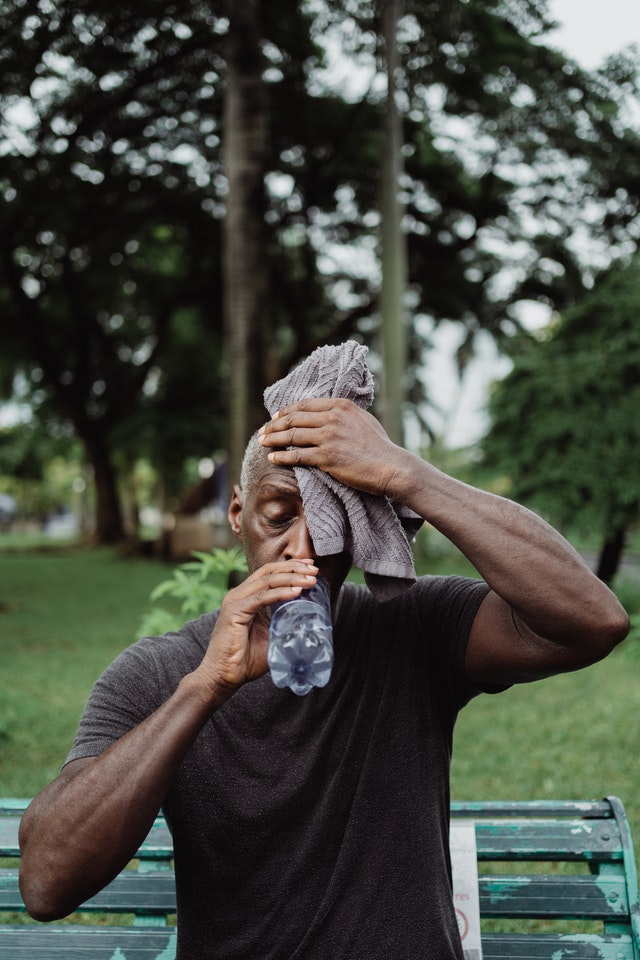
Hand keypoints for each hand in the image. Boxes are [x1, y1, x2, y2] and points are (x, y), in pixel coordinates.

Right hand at [197, 559, 317, 692]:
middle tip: (314, 571)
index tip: (311, 568)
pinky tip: (295, 592)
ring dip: (291, 578)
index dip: (290, 567)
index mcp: (246, 597)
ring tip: (310, 580)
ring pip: (267, 581)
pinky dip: (280, 593)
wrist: (223, 677)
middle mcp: (239, 594)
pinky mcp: (234, 612)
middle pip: (269, 572)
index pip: (270, 573)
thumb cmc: (245, 660)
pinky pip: (261, 598)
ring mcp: (235, 601)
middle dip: (294, 568)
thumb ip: (283, 624)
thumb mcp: (270, 636)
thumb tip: (307, 621)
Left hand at [258, 398, 407, 496]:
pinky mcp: (326, 456)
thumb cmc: (380, 447)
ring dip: (273, 439)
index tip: (275, 417)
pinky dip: (282, 456)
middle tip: (262, 431)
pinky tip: (272, 458)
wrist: (391, 466)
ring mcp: (329, 436)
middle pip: (294, 418)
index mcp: (341, 406)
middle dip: (274, 425)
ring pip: (292, 435)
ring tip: (261, 442)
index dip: (287, 411)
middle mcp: (333, 418)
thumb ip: (345, 415)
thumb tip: (332, 413)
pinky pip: (297, 455)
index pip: (305, 405)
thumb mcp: (364, 420)